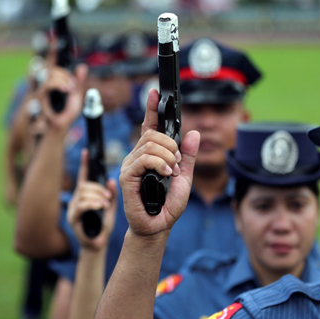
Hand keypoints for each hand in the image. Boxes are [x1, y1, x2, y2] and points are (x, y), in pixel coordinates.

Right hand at [37, 46, 87, 131]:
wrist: (59, 128)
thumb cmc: (67, 115)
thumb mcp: (77, 96)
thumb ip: (79, 82)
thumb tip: (83, 66)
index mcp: (54, 83)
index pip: (51, 63)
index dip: (53, 51)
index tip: (56, 40)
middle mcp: (45, 84)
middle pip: (50, 67)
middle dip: (63, 72)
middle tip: (73, 84)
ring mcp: (40, 90)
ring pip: (48, 74)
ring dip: (62, 78)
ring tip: (70, 87)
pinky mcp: (39, 98)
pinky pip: (46, 86)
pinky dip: (57, 85)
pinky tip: (67, 89)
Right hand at [67, 150, 116, 250]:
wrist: (97, 246)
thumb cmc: (104, 226)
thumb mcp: (111, 208)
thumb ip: (111, 195)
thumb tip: (111, 180)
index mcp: (85, 196)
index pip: (83, 176)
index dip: (84, 164)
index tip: (86, 151)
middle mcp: (76, 200)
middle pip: (84, 185)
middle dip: (98, 188)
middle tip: (109, 197)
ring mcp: (72, 209)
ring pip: (83, 193)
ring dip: (97, 196)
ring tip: (105, 204)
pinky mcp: (72, 218)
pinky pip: (81, 205)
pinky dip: (92, 204)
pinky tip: (100, 206)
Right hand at [119, 89, 199, 237]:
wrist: (159, 225)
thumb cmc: (169, 203)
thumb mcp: (185, 176)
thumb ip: (188, 155)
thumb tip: (193, 132)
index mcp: (151, 154)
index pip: (149, 126)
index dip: (151, 109)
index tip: (154, 92)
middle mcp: (138, 156)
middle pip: (153, 134)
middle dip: (171, 145)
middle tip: (177, 163)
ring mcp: (131, 165)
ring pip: (150, 145)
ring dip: (168, 156)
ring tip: (172, 172)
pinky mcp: (127, 176)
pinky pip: (144, 158)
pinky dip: (159, 163)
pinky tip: (165, 174)